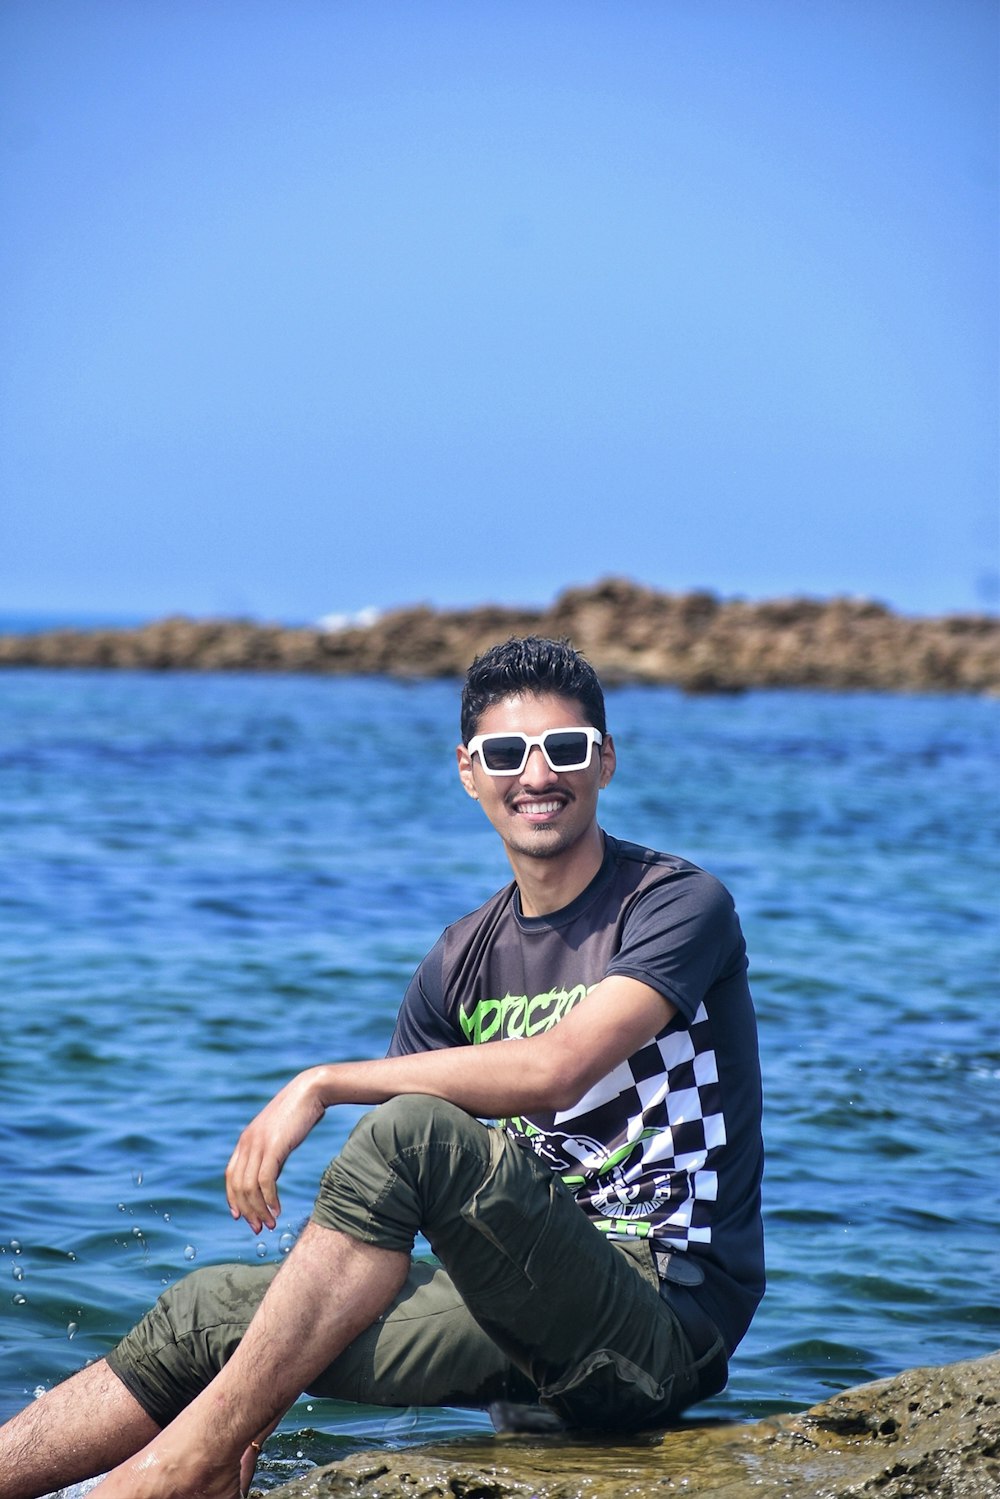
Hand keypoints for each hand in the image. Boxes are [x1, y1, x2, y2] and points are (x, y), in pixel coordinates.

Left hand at [225, 1069, 326, 1231]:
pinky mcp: (273, 1147)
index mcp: (246, 1140)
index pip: (231, 1176)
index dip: (233, 1199)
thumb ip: (271, 1156)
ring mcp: (258, 1144)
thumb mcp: (279, 1137)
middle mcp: (247, 1143)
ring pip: (250, 1187)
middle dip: (247, 1211)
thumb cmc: (299, 1114)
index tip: (240, 1217)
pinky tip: (278, 1209)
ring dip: (259, 1210)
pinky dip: (269, 1199)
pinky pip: (265, 1181)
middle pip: (238, 1186)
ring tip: (269, 1224)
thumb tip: (269, 1180)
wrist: (311, 1091)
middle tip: (258, 1228)